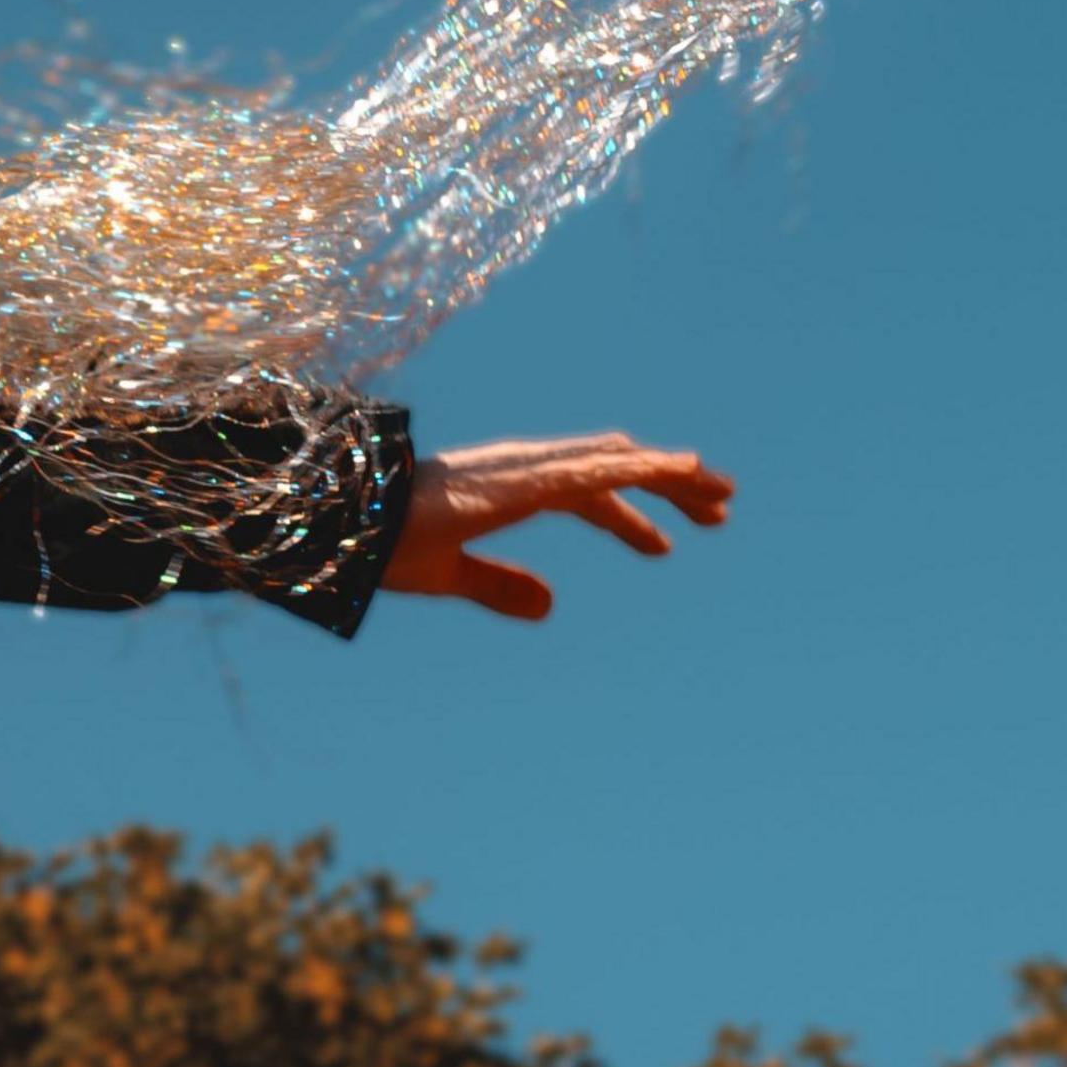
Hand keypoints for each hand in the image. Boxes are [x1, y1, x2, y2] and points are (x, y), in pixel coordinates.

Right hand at [383, 434, 733, 620]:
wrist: (344, 525)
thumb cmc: (381, 542)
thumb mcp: (450, 573)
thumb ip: (498, 586)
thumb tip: (550, 606)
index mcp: (505, 487)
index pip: (584, 492)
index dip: (629, 514)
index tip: (665, 544)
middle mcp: (521, 467)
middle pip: (612, 466)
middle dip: (667, 485)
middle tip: (718, 509)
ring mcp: (525, 468)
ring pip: (616, 460)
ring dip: (672, 473)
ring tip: (722, 493)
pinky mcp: (524, 480)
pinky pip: (597, 470)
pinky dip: (643, 469)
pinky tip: (681, 471)